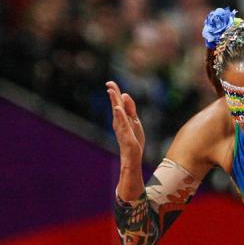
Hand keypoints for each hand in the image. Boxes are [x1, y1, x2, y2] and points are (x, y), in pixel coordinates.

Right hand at [108, 81, 144, 199]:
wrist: (132, 161)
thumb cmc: (133, 142)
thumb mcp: (135, 124)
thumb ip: (130, 110)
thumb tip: (125, 95)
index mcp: (122, 120)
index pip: (118, 105)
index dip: (115, 94)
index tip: (110, 83)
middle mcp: (120, 125)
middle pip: (116, 107)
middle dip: (113, 95)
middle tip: (109, 83)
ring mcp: (123, 132)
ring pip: (119, 115)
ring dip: (115, 103)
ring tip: (112, 92)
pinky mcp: (127, 139)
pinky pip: (123, 126)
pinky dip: (120, 117)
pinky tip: (118, 109)